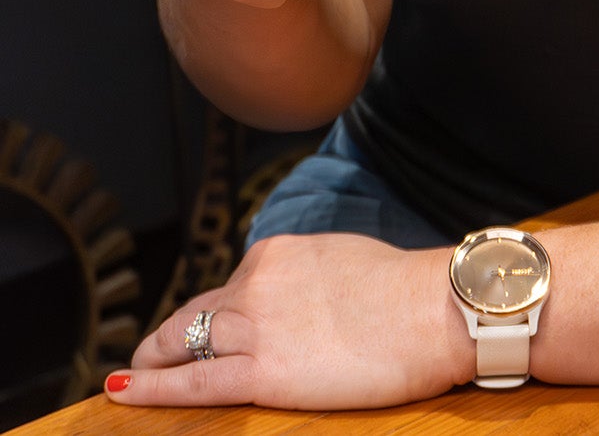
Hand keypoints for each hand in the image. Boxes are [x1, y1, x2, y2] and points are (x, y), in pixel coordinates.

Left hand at [105, 234, 472, 408]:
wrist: (430, 311)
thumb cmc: (404, 290)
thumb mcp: (343, 258)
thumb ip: (308, 275)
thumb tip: (301, 293)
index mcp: (278, 252)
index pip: (231, 284)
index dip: (214, 310)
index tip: (205, 325)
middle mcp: (257, 282)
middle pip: (198, 312)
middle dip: (168, 333)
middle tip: (148, 351)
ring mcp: (255, 326)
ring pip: (185, 343)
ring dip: (154, 360)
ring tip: (132, 373)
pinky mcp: (261, 372)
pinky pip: (193, 381)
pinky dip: (153, 387)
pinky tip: (124, 389)